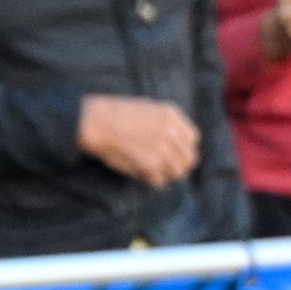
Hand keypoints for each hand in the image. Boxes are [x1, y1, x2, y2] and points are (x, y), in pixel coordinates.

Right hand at [76, 91, 202, 185]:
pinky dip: (150, 180)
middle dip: (177, 165)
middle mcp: (171, 132)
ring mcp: (162, 149)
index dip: (183, 149)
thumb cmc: (115, 115)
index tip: (173, 154)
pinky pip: (159, 181)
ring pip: (177, 173)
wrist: (98, 122)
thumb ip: (165, 122)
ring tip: (150, 172)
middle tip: (163, 168)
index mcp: (172, 115)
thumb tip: (174, 140)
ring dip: (165, 175)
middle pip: (189, 159)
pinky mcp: (150, 164)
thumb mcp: (147, 108)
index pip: (193, 139)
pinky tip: (140, 173)